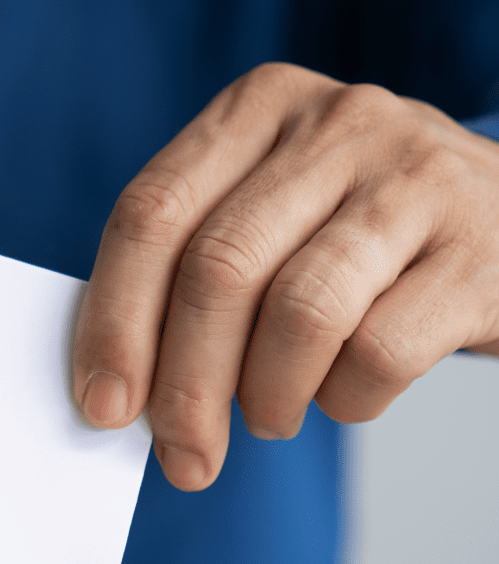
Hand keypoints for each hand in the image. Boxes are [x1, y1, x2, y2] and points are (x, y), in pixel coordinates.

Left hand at [73, 62, 498, 490]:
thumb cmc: (355, 236)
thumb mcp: (268, 216)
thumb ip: (191, 270)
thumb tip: (116, 385)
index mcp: (258, 107)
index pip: (152, 212)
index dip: (113, 318)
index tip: (101, 404)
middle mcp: (336, 123)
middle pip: (218, 268)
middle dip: (184, 385)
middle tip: (183, 455)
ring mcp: (414, 177)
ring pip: (299, 312)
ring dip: (264, 396)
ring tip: (266, 418)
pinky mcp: (479, 247)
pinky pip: (378, 351)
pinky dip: (344, 399)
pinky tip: (342, 393)